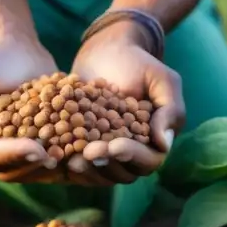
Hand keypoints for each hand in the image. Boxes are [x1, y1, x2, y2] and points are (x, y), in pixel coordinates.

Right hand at [0, 36, 63, 181]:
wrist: (20, 52)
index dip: (9, 155)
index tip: (33, 149)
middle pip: (11, 170)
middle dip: (33, 164)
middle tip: (55, 156)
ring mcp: (22, 152)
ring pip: (35, 170)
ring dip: (53, 165)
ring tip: (72, 155)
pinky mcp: (46, 146)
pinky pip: (55, 157)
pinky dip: (70, 155)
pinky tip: (86, 147)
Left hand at [68, 21, 184, 185]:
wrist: (104, 51)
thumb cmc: (138, 63)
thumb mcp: (162, 80)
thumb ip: (170, 110)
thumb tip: (163, 144)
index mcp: (155, 141)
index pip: (149, 159)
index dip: (131, 155)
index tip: (113, 145)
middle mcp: (133, 153)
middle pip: (124, 173)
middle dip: (106, 164)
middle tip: (87, 153)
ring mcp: (107, 154)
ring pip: (101, 175)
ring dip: (87, 170)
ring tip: (71, 159)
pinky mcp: (84, 148)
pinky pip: (81, 166)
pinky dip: (70, 164)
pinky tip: (57, 157)